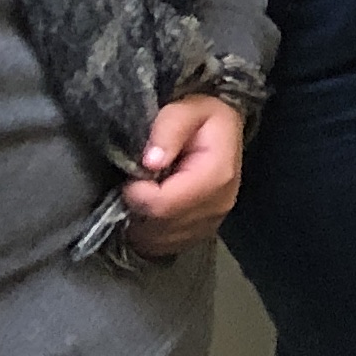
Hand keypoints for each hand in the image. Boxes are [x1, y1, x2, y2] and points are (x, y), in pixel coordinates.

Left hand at [119, 96, 246, 256]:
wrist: (224, 134)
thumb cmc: (205, 120)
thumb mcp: (189, 109)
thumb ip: (168, 128)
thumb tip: (150, 162)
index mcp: (217, 175)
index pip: (164, 204)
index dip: (138, 193)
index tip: (131, 176)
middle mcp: (218, 206)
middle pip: (160, 225)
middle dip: (138, 207)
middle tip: (135, 182)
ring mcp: (211, 224)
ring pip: (158, 239)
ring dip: (141, 220)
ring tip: (144, 192)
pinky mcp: (200, 234)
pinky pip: (163, 246)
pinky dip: (149, 231)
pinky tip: (150, 208)